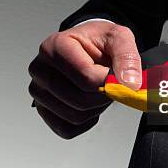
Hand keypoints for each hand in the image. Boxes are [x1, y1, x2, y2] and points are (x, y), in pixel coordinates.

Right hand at [28, 21, 141, 138]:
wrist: (89, 47)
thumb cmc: (99, 42)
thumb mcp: (118, 38)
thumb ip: (127, 57)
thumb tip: (129, 83)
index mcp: (55, 46)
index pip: (86, 78)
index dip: (108, 82)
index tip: (116, 75)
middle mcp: (40, 69)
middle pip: (79, 100)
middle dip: (103, 96)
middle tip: (109, 83)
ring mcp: (38, 91)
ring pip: (74, 116)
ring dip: (96, 108)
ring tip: (98, 89)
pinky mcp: (43, 109)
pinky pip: (67, 129)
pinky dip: (85, 121)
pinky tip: (90, 103)